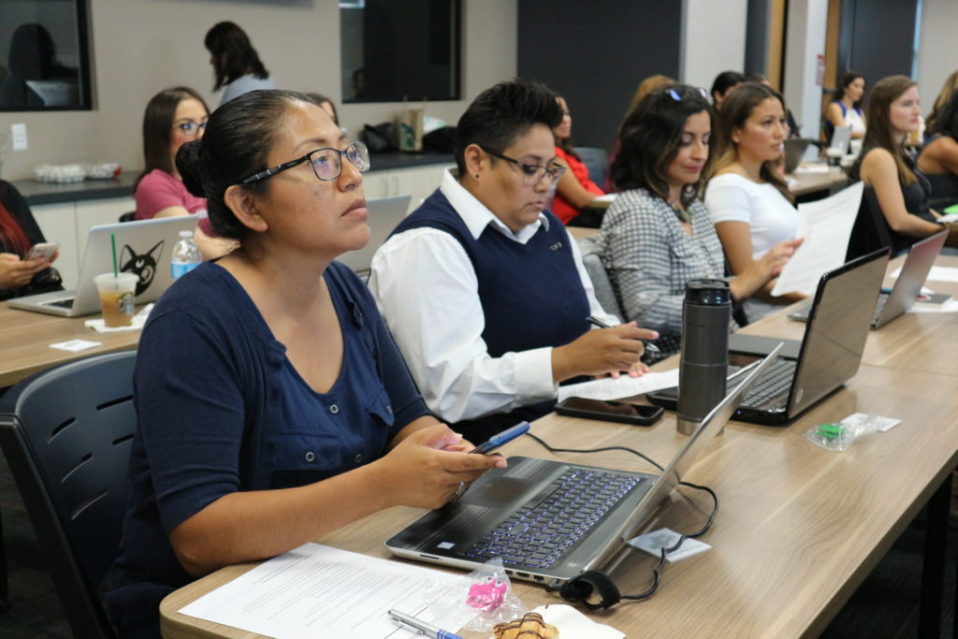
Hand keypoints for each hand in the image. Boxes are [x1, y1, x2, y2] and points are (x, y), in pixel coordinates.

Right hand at [0, 253, 49, 289]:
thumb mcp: (0, 258)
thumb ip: (11, 257)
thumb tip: (20, 259)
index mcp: (11, 268)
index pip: (28, 265)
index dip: (38, 262)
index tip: (45, 259)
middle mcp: (15, 276)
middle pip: (33, 271)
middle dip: (43, 266)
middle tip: (50, 260)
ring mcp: (16, 282)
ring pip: (31, 276)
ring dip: (39, 270)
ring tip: (45, 264)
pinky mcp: (15, 286)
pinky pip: (27, 280)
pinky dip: (32, 275)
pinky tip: (35, 271)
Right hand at [375, 423, 504, 508]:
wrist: (384, 484)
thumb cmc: (400, 459)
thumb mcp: (419, 437)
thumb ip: (442, 433)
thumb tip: (461, 439)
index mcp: (436, 461)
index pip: (469, 461)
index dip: (487, 460)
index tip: (501, 459)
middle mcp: (440, 478)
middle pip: (472, 473)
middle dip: (481, 465)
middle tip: (483, 457)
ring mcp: (440, 493)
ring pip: (463, 481)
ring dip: (463, 472)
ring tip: (444, 465)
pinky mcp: (438, 503)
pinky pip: (454, 490)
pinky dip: (452, 482)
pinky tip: (436, 478)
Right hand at [552, 322, 657, 382]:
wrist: (572, 358)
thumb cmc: (584, 344)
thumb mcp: (600, 332)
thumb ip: (618, 329)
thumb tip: (633, 324)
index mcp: (611, 332)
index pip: (634, 331)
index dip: (647, 333)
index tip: (655, 335)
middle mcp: (613, 343)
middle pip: (637, 345)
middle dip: (640, 349)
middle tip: (637, 350)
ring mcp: (612, 355)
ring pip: (634, 358)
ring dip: (635, 359)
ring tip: (629, 358)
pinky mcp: (610, 366)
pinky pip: (627, 366)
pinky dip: (628, 366)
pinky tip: (622, 364)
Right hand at [731, 238, 802, 300]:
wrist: (736, 289)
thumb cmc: (747, 284)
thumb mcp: (760, 276)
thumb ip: (772, 272)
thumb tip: (783, 269)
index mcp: (760, 261)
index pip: (775, 249)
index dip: (786, 244)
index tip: (797, 241)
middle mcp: (760, 261)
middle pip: (776, 249)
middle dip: (789, 244)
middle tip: (800, 241)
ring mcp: (760, 267)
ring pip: (773, 256)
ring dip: (784, 252)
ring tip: (794, 250)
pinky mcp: (760, 274)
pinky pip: (771, 268)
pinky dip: (778, 265)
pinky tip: (786, 264)